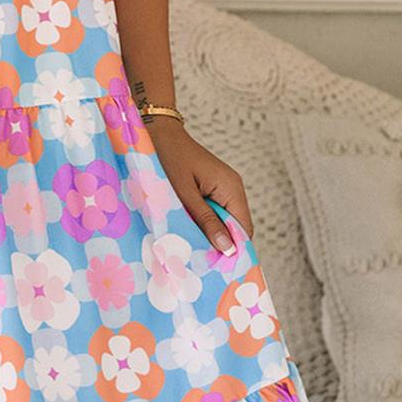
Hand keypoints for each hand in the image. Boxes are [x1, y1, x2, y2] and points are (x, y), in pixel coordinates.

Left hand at [146, 118, 253, 256]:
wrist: (157, 132)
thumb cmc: (167, 160)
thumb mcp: (183, 194)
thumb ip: (205, 221)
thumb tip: (228, 248)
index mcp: (231, 188)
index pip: (244, 229)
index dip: (234, 249)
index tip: (217, 268)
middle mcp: (233, 187)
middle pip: (236, 227)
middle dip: (220, 243)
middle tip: (199, 261)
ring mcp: (223, 187)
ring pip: (224, 220)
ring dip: (209, 233)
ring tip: (190, 246)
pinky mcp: (212, 187)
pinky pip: (214, 211)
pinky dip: (204, 222)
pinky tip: (188, 228)